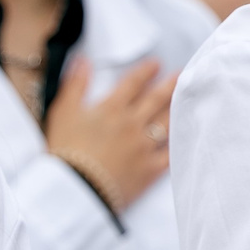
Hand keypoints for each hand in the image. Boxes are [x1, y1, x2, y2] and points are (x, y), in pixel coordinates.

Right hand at [45, 56, 173, 211]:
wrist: (76, 189)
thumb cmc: (66, 151)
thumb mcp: (63, 112)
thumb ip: (75, 85)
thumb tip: (83, 60)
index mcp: (112, 108)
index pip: (133, 83)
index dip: (146, 71)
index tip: (157, 63)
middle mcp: (133, 123)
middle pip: (156, 100)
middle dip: (169, 85)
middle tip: (181, 75)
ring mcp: (144, 146)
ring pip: (166, 123)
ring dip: (177, 109)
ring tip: (186, 100)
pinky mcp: (150, 170)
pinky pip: (170, 154)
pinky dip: (178, 144)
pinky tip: (185, 138)